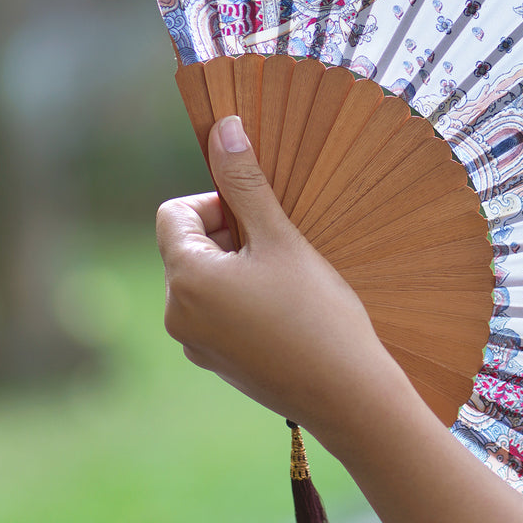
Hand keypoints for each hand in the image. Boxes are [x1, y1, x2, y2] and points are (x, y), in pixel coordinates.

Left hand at [155, 115, 409, 446]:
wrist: (347, 395)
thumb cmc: (318, 313)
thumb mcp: (282, 240)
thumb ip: (247, 184)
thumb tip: (223, 127)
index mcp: (186, 279)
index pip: (175, 214)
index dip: (218, 203)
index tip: (262, 217)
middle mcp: (177, 314)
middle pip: (189, 246)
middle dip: (231, 236)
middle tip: (283, 249)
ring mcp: (196, 344)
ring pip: (207, 280)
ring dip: (241, 267)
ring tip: (290, 281)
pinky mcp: (218, 364)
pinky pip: (219, 313)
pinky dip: (246, 300)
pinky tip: (290, 311)